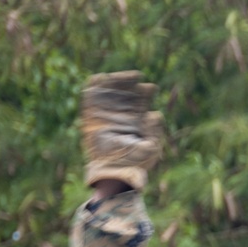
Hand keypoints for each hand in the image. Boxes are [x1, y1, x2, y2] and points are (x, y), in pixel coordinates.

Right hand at [80, 71, 162, 193]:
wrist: (112, 170)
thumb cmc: (134, 162)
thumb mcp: (151, 148)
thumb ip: (155, 131)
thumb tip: (155, 114)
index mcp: (138, 117)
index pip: (143, 97)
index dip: (147, 90)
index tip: (150, 87)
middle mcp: (123, 111)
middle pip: (128, 89)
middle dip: (132, 81)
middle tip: (136, 77)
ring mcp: (107, 110)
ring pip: (111, 87)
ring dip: (116, 78)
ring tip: (121, 76)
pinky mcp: (92, 111)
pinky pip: (91, 92)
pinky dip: (95, 83)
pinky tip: (102, 78)